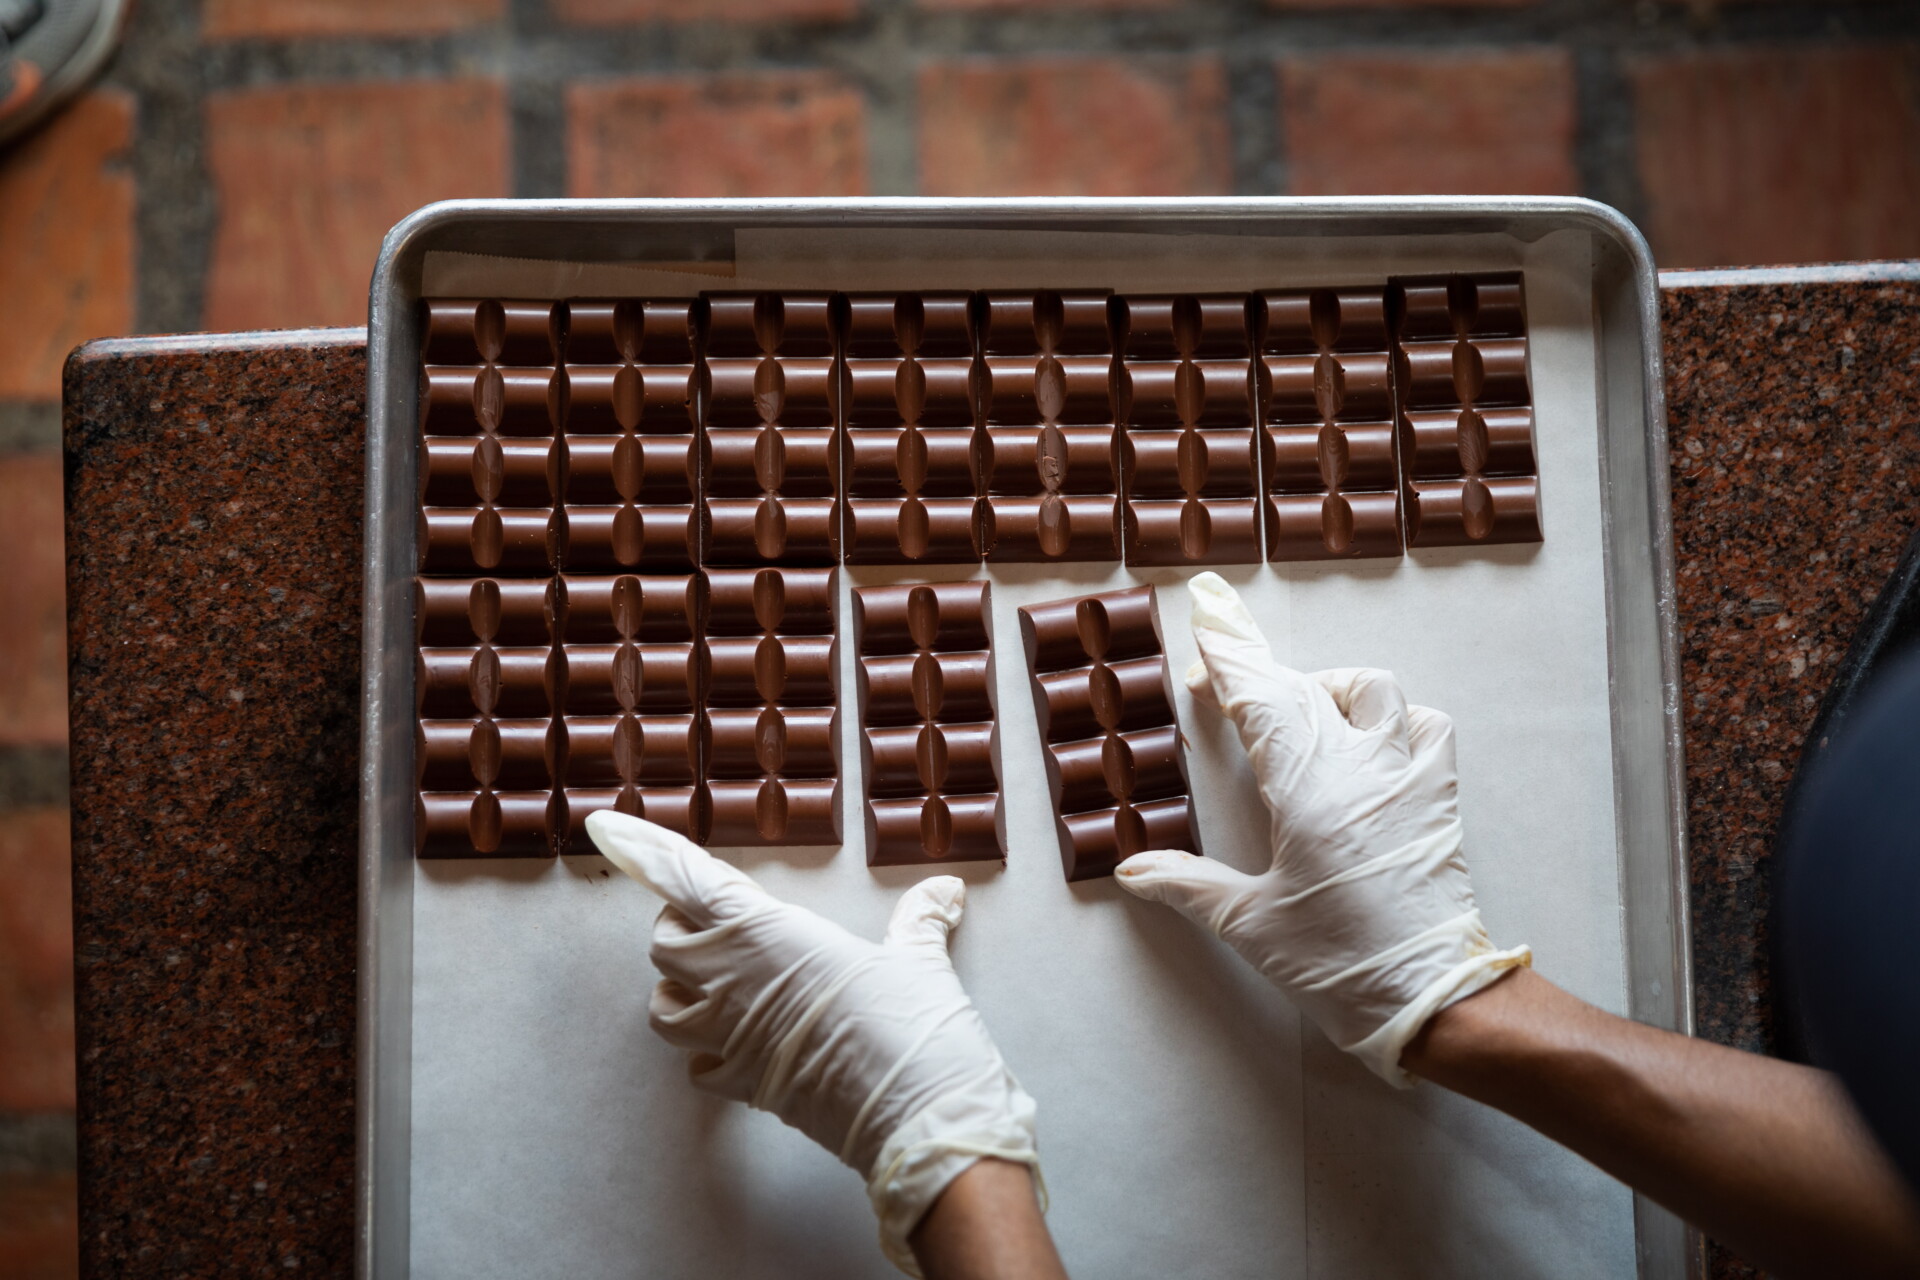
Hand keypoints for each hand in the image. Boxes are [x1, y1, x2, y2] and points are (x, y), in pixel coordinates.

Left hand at [586, 810, 1041, 1275]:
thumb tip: (945, 891)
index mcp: (769, 933)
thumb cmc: (913, 1026)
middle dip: (678, 926)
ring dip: (677, 990)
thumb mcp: (920, 961)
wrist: (919, 1115)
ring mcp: (731, 1038)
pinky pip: (696, 1064)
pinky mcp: (741, 1086)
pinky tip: (731, 1046)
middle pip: (664, 943)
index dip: (641, 850)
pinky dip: (703, 1051)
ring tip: (712, 982)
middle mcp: (735, 980)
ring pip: (662, 1006)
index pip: (685, 879)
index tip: (603, 828)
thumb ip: (919, 921)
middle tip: (712, 921)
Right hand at [1113, 572, 1528, 1084]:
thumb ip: (1186, 885)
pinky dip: (1394, 716)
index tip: (1206, 616)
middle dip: (1255, 667)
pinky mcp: (1439, 797)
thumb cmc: (1341, 964)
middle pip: (1302, 687)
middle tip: (1218, 665)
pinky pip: (1424, 726)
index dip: (1228, 652)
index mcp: (1305, 791)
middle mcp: (1359, 769)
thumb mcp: (1249, 925)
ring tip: (1295, 704)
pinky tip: (1369, 737)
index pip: (1260, 696)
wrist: (1436, 999)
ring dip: (1327, 683)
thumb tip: (1132, 868)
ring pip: (1371, 690)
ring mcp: (1406, 777)